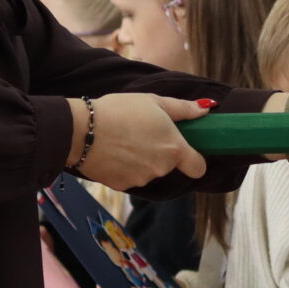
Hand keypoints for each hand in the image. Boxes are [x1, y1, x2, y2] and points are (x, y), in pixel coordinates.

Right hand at [75, 93, 207, 189]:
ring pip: (148, 171)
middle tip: (142, 132)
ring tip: (123, 139)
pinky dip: (124, 167)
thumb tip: (206, 110)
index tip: (185, 148)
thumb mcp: (154, 101)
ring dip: (141, 159)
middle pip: (169, 165)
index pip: (198, 167)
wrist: (82, 130)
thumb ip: (184, 109)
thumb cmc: (120, 111)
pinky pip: (130, 176)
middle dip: (160, 152)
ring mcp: (141, 179)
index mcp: (174, 149)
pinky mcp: (122, 186)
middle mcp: (161, 168)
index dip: (194, 159)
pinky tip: (112, 151)